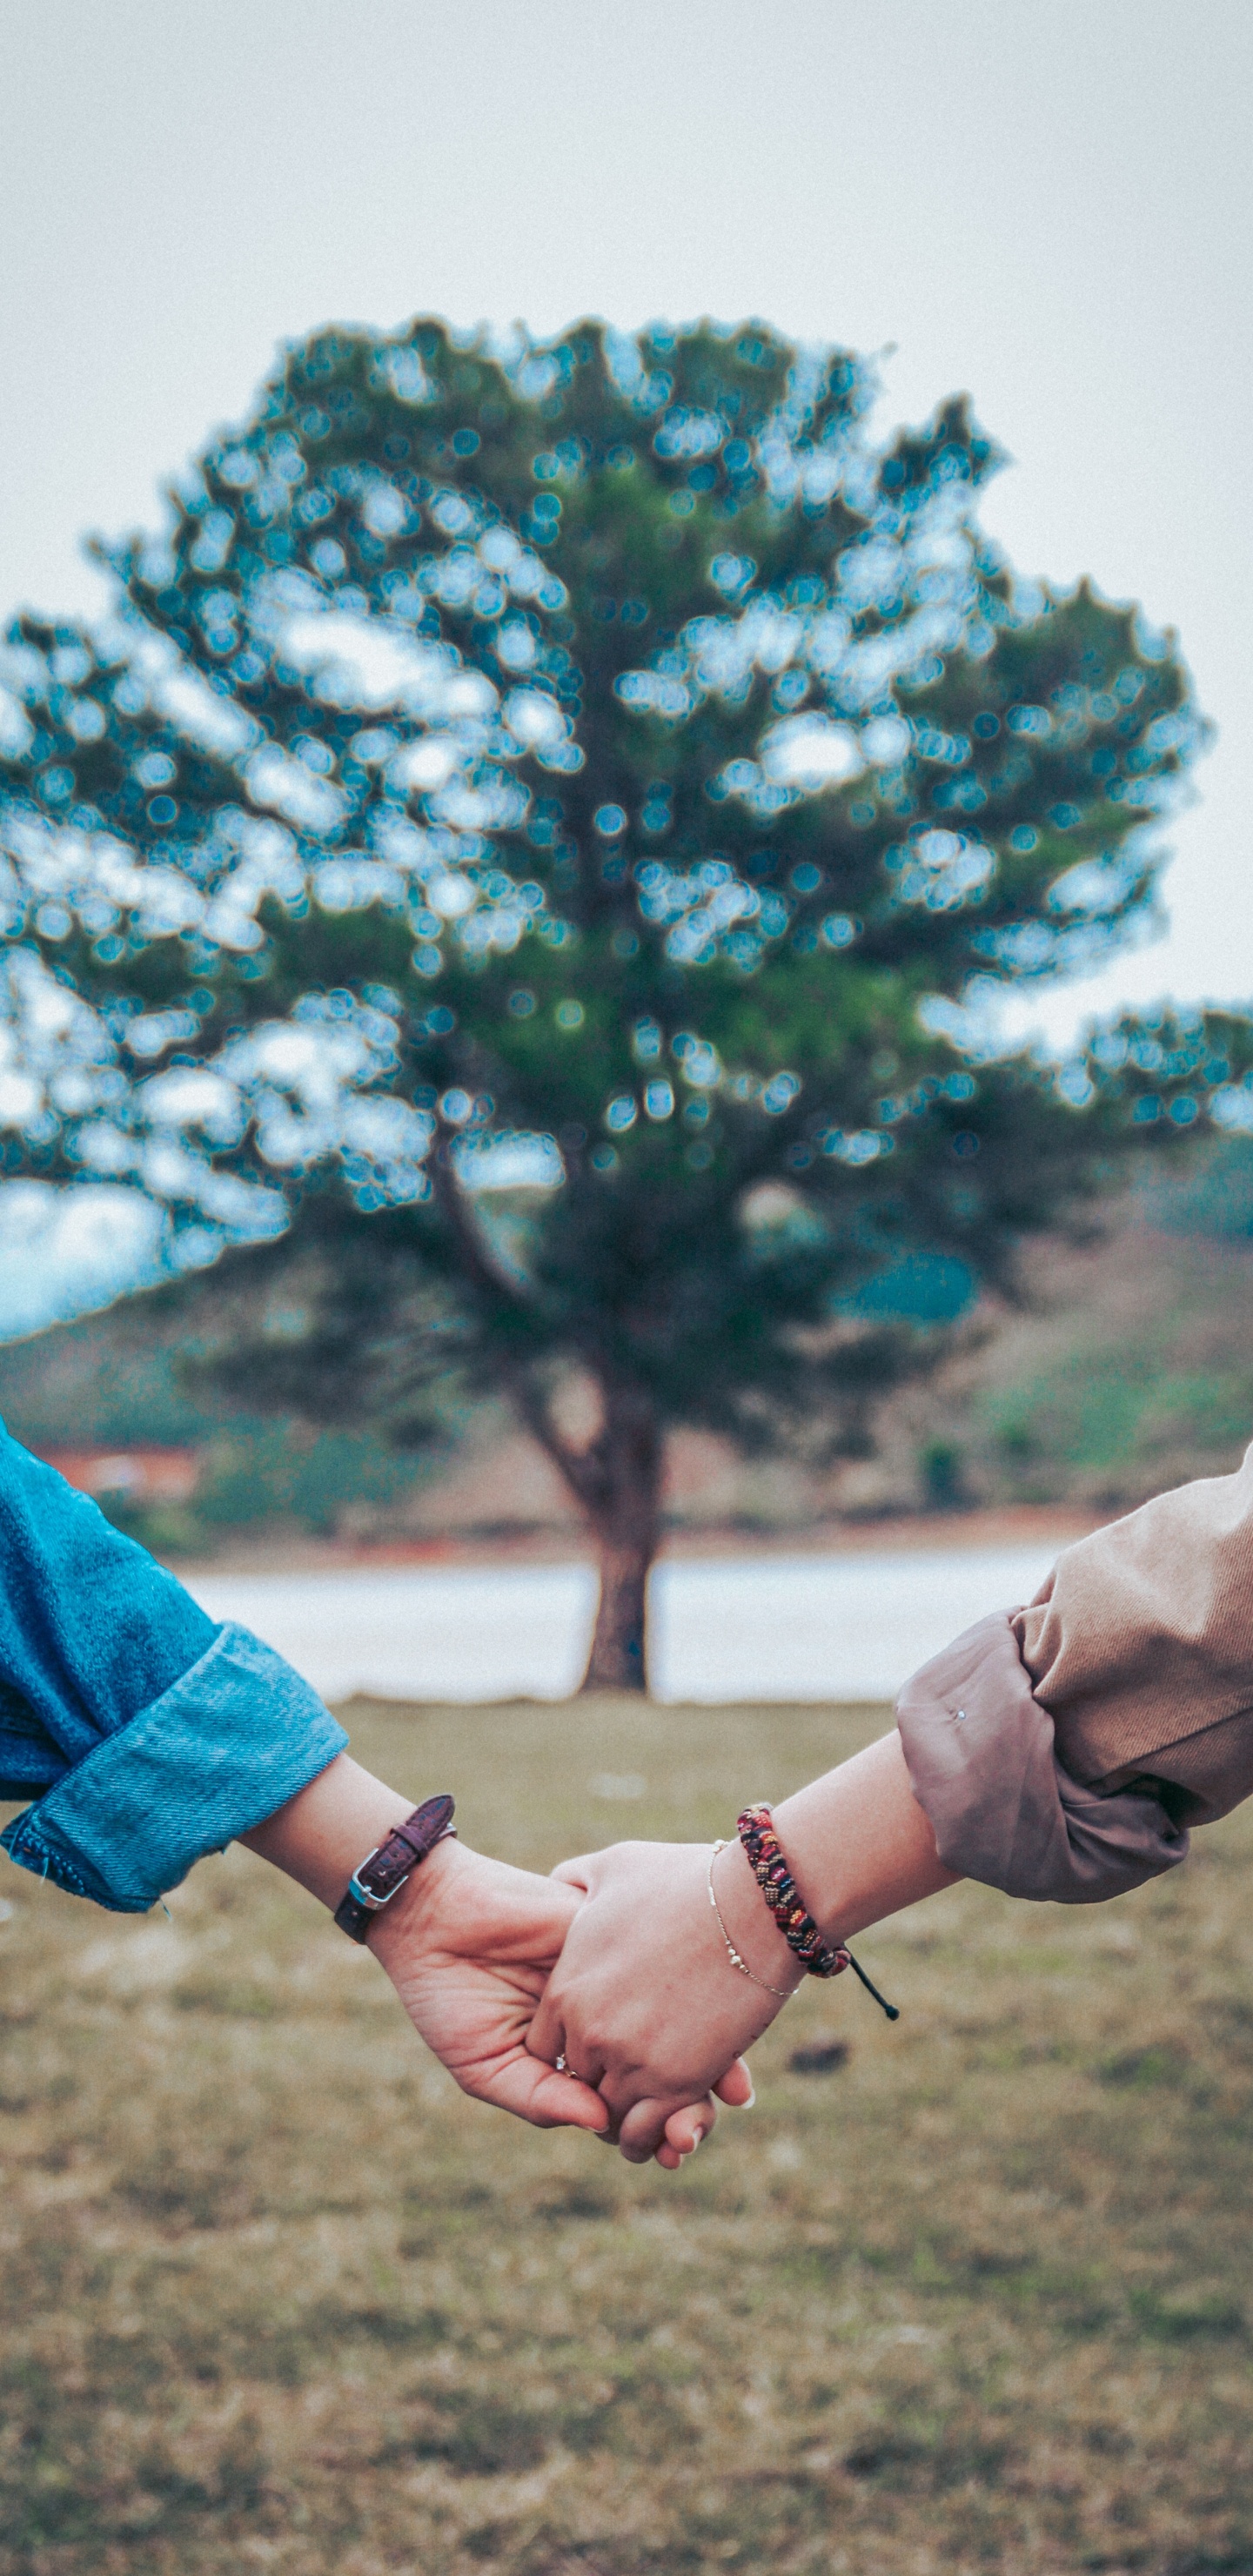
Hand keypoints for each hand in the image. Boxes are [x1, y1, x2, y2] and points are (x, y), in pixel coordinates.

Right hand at [368, 1837, 725, 2167]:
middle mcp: (605, 2016)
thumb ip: (540, 2097)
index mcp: (575, 2054)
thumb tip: (602, 2126)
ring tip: (726, 2094)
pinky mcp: (617, 1935)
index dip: (654, 2128)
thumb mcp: (486, 2065)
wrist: (433, 1918)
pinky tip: (713, 2029)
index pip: (627, 2098)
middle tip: (698, 2131)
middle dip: (689, 2102)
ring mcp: (616, 1976)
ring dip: (708, 2057)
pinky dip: (696, 1997)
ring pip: (678, 2020)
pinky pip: (666, 1967)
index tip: (675, 2152)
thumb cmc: (448, 1996)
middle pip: (664, 2065)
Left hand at [528, 1838, 798, 2160]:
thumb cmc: (687, 1880)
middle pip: (577, 2084)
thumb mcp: (614, 1868)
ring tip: (648, 2111)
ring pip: (609, 2116)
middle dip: (599, 2084)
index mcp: (567, 1989)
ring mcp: (631, 2061)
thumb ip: (576, 1881)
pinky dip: (654, 2137)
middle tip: (626, 2081)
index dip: (570, 2050)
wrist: (754, 1903)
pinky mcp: (677, 2082)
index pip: (544, 2048)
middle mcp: (589, 2032)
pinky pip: (647, 2132)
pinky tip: (670, 2127)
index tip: (597, 2045)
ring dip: (626, 2118)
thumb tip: (561, 1884)